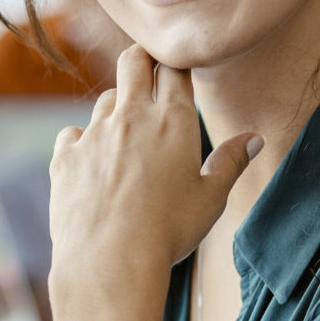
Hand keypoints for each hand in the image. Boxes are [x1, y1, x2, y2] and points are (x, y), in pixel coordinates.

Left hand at [47, 45, 259, 294]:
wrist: (109, 261)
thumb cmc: (168, 232)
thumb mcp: (211, 199)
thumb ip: (231, 162)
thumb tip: (254, 139)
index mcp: (173, 121)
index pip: (174, 69)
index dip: (176, 64)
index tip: (178, 69)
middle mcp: (131, 117)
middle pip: (132, 61)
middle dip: (142, 59)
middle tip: (148, 71)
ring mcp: (94, 134)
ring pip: (105, 100)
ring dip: (117, 110)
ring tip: (128, 138)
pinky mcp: (65, 157)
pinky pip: (73, 134)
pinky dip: (84, 142)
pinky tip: (93, 163)